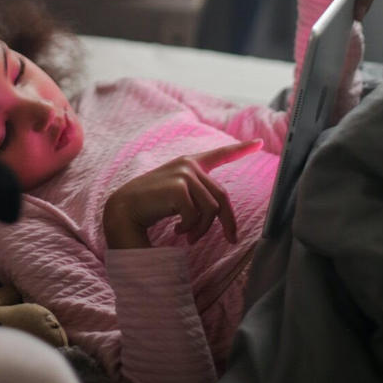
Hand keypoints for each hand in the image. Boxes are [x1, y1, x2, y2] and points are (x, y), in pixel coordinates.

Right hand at [103, 139, 262, 248]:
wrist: (123, 209)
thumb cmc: (148, 206)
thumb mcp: (175, 195)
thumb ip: (196, 194)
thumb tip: (219, 212)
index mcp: (188, 164)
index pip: (219, 154)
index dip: (240, 149)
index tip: (259, 144)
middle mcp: (188, 165)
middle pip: (222, 197)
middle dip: (227, 222)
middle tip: (230, 239)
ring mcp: (184, 174)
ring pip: (211, 209)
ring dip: (201, 229)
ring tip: (187, 236)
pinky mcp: (178, 187)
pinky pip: (197, 215)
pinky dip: (190, 228)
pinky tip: (178, 231)